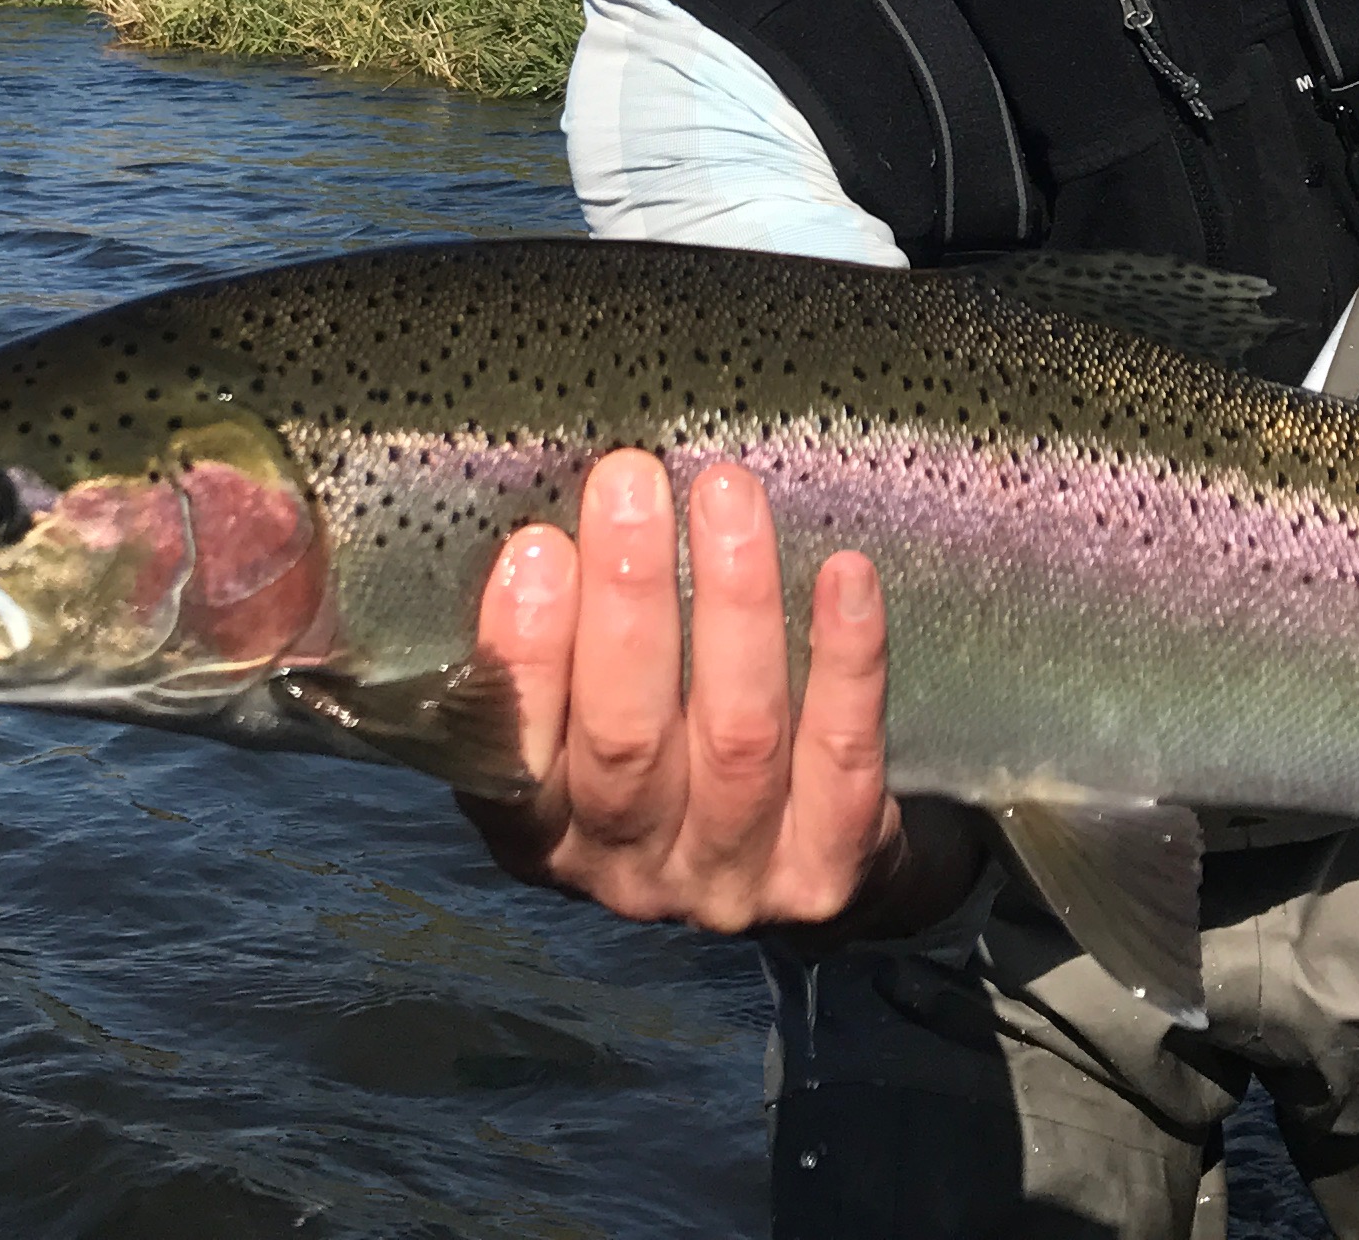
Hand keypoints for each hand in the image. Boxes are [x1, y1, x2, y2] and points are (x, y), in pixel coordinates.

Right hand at [457, 448, 968, 937]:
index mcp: (542, 832)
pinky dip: (844, 661)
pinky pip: (842, 757)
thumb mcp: (578, 724)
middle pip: (626, 738)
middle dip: (628, 600)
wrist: (789, 865)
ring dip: (735, 603)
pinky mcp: (826, 871)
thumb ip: (563, 649)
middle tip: (631, 481)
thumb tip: (560, 517)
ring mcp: (731, 876)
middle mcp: (628, 868)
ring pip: (737, 735)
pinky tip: (844, 574)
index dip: (524, 654)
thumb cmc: (662, 751)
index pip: (513, 754)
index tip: (536, 548)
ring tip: (728, 496)